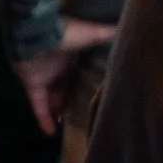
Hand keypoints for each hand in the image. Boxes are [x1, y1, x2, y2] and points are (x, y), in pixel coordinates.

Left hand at [12, 17, 117, 135]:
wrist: (37, 33)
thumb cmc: (65, 33)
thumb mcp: (92, 33)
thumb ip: (107, 33)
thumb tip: (129, 29)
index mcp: (71, 56)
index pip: (79, 72)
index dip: (87, 82)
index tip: (98, 92)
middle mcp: (57, 68)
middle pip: (66, 88)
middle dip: (73, 100)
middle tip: (86, 114)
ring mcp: (44, 78)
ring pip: (53, 99)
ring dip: (60, 112)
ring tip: (72, 127)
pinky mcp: (33, 86)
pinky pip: (38, 106)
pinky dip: (44, 119)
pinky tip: (51, 133)